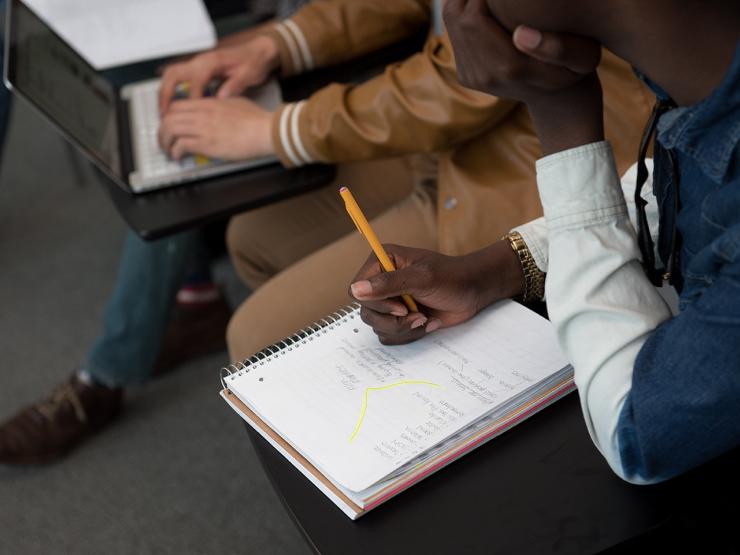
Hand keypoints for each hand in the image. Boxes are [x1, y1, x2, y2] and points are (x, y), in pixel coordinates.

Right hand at [158, 34, 279, 112]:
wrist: (257, 52)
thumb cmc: (253, 62)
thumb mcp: (248, 74)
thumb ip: (234, 85)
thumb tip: (220, 99)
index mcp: (212, 62)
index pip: (196, 81)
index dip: (193, 99)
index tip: (192, 114)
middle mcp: (200, 61)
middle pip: (173, 74)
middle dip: (165, 94)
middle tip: (164, 114)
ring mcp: (197, 64)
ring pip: (171, 75)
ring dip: (165, 92)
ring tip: (164, 112)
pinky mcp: (198, 69)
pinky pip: (179, 79)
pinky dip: (172, 91)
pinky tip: (174, 106)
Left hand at [158, 97, 274, 160]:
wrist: (266, 130)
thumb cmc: (258, 119)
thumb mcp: (237, 102)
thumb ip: (223, 103)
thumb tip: (219, 105)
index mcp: (209, 103)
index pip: (177, 105)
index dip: (168, 116)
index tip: (170, 125)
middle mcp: (202, 114)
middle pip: (168, 117)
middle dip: (162, 130)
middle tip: (164, 140)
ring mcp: (204, 128)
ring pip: (170, 129)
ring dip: (164, 142)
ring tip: (168, 150)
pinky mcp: (207, 143)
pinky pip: (181, 145)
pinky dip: (175, 152)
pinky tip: (178, 156)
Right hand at [348, 242, 522, 344]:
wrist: (474, 292)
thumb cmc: (452, 278)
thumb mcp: (422, 278)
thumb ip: (389, 283)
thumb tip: (356, 290)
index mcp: (381, 262)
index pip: (357, 289)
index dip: (376, 302)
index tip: (401, 306)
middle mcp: (381, 281)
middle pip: (366, 312)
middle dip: (393, 320)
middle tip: (418, 314)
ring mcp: (390, 301)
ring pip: (377, 327)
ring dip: (403, 328)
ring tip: (425, 319)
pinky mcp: (399, 318)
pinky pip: (390, 335)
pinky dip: (409, 334)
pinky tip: (428, 322)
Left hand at [444, 0, 603, 153]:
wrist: (556, 99)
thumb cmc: (575, 69)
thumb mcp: (583, 58)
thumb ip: (559, 47)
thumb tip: (520, 34)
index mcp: (507, 68)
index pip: (475, 16)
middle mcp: (483, 75)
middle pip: (459, 16)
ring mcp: (470, 77)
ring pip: (452, 20)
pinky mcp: (464, 75)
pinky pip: (454, 31)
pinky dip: (465, 10)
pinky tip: (487, 4)